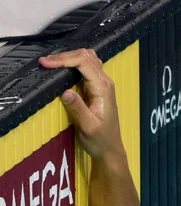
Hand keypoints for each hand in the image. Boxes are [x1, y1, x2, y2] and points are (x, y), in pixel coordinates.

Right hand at [39, 49, 125, 163]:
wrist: (110, 149)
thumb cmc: (100, 139)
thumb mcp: (87, 126)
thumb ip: (77, 108)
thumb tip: (65, 91)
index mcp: (103, 89)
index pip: (84, 63)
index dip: (64, 59)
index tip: (45, 63)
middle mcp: (105, 83)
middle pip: (86, 57)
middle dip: (64, 56)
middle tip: (44, 63)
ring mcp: (102, 84)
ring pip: (87, 60)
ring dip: (69, 58)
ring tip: (51, 64)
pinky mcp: (97, 88)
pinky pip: (87, 68)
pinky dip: (73, 64)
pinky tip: (62, 69)